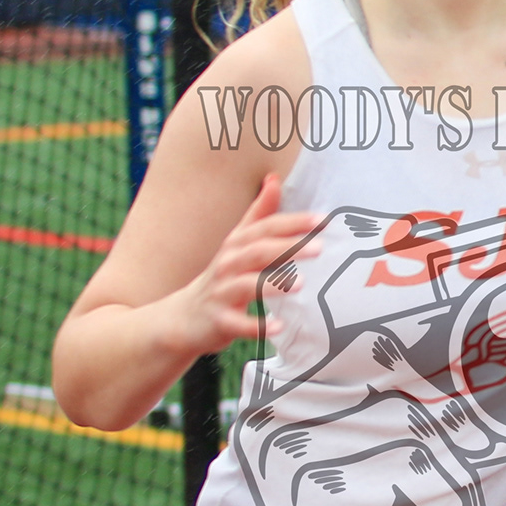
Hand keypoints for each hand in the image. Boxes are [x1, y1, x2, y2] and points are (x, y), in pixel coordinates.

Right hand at [168, 174, 319, 356]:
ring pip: (245, 285)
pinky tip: (278, 327)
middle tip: (320, 247)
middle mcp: (228, 265)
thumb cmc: (222, 277)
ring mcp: (221, 293)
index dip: (292, 222)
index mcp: (237, 245)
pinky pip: (237, 323)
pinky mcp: (218, 320)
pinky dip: (256, 326)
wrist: (183, 318)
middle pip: (257, 252)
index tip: (322, 220)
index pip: (265, 228)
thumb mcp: (237, 243)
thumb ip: (259, 214)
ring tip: (301, 283)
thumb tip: (274, 179)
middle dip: (287, 248)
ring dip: (272, 284)